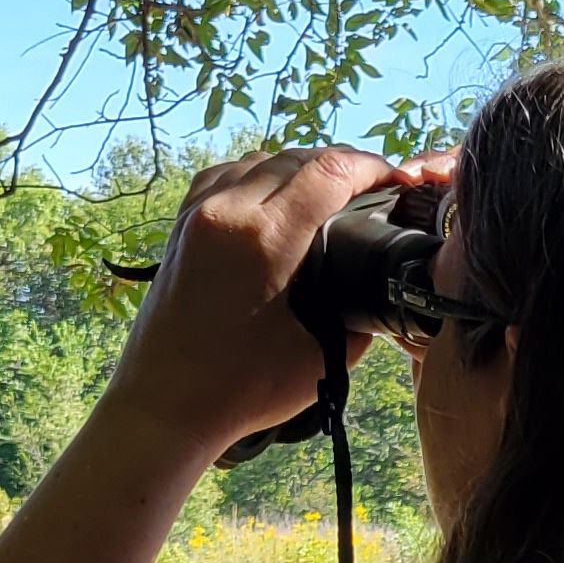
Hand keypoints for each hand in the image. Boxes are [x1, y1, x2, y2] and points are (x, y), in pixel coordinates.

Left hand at [105, 143, 456, 465]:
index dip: (373, 169)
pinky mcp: (182, 224)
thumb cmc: (241, 390)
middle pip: (298, 158)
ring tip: (328, 196)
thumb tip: (374, 289)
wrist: (165, 404)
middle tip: (371, 191)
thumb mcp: (321, 356)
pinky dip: (260, 178)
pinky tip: (276, 201)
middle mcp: (228, 211)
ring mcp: (199, 212)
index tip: (398, 182)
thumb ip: (357, 314)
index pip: (331, 172)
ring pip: (262, 160)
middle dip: (342, 167)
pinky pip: (228, 175)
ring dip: (300, 169)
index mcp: (266, 238)